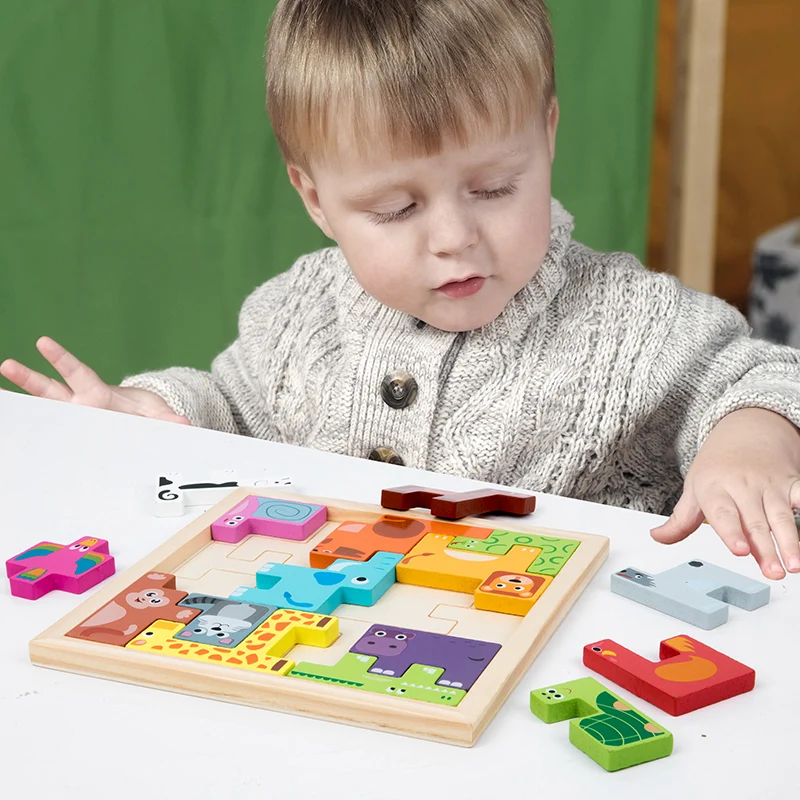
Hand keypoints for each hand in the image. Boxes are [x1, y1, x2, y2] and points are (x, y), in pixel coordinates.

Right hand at [0, 336, 190, 425]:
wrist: (137, 418)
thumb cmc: (143, 413)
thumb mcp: (158, 416)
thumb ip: (169, 420)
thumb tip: (184, 425)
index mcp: (98, 395)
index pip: (78, 374)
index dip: (62, 359)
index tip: (43, 342)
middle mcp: (78, 403)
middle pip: (50, 389)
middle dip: (28, 378)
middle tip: (5, 365)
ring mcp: (72, 415)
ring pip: (43, 406)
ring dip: (21, 400)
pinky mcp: (70, 427)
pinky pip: (47, 428)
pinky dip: (29, 427)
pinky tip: (9, 423)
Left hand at [651, 408, 799, 579]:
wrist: (745, 430)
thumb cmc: (717, 466)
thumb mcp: (694, 489)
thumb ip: (680, 520)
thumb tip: (657, 537)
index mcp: (715, 489)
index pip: (723, 513)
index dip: (731, 532)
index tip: (739, 550)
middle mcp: (743, 487)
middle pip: (755, 522)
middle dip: (765, 549)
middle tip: (772, 572)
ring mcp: (769, 485)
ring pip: (782, 516)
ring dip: (791, 542)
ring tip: (794, 565)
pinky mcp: (792, 483)